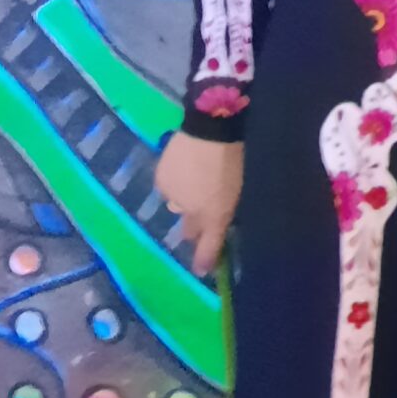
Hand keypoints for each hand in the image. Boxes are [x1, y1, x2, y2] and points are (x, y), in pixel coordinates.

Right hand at [154, 131, 243, 276]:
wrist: (209, 130)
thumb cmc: (231, 159)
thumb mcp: (235, 192)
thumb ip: (222, 219)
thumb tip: (207, 250)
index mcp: (214, 215)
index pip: (207, 245)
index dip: (205, 255)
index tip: (202, 267)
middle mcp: (190, 212)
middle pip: (189, 229)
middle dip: (195, 226)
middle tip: (204, 210)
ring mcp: (174, 196)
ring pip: (177, 208)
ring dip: (185, 201)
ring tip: (197, 181)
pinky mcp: (161, 180)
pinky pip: (167, 190)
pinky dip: (174, 184)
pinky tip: (185, 168)